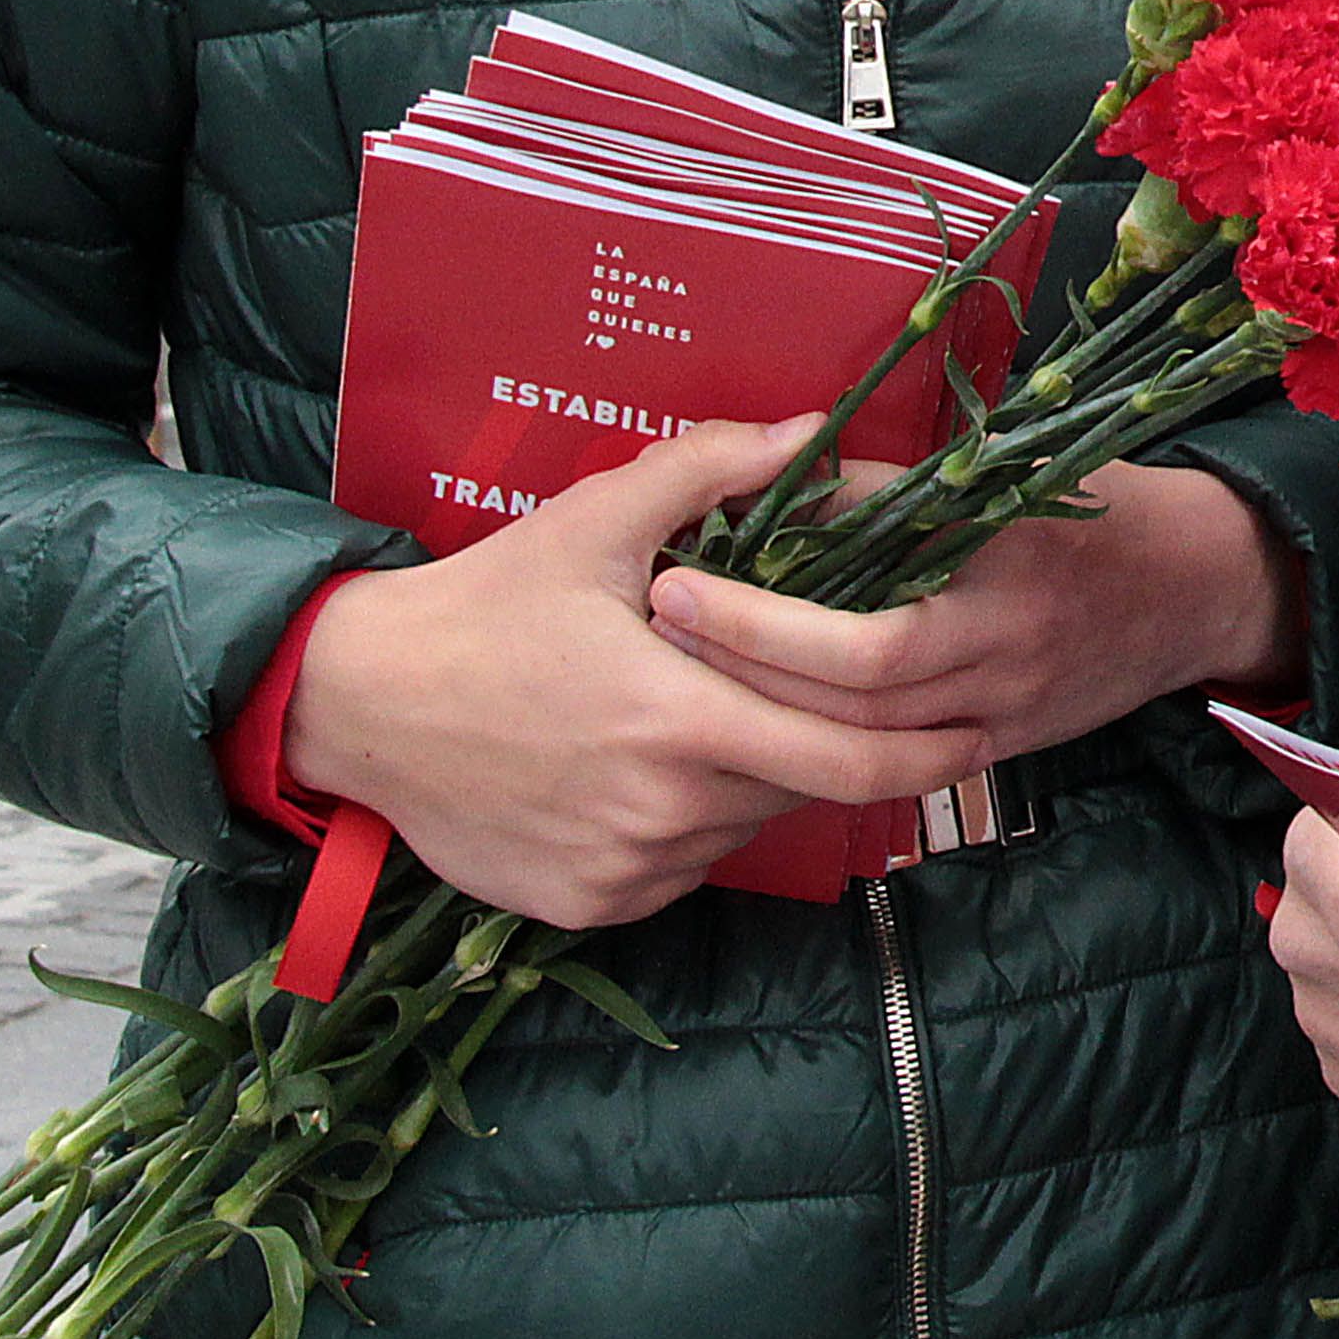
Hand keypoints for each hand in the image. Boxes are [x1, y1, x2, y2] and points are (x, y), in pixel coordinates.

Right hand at [284, 418, 1004, 932]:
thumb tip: (816, 431)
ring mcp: (625, 871)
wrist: (360, 706)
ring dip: (752, 780)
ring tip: (712, 716)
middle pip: (798, 788)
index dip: (927, 751)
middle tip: (857, 709)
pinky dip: (688, 824)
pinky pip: (679, 867)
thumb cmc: (485, 604)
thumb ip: (711, 469)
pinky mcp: (589, 907)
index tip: (977, 731)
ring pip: (739, 828)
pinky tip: (650, 767)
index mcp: (682, 722)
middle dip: (831, 746)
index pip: (846, 757)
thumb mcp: (595, 520)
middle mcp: (663, 812)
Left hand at [645, 445, 1303, 762]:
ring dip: (767, 717)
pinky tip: (758, 719)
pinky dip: (824, 745)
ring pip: (864, 752)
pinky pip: (897, 763)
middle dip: (740, 675)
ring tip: (682, 672)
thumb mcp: (1014, 479)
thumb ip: (903, 495)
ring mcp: (1004, 726)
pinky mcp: (1002, 751)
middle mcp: (1004, 677)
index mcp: (1007, 595)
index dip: (763, 626)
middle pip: (848, 712)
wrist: (1204, 587)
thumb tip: (786, 490)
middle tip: (652, 629)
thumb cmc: (1106, 510)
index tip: (680, 582)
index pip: (867, 646)